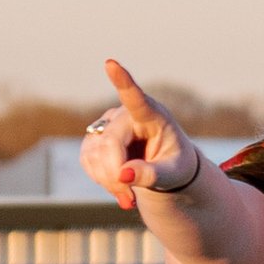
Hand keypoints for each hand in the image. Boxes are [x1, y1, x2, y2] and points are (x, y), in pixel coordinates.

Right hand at [80, 58, 203, 211]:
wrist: (167, 168)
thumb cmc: (176, 165)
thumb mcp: (174, 174)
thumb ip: (153, 174)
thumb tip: (123, 175)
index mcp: (152, 115)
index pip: (135, 96)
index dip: (122, 81)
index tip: (110, 63)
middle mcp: (126, 114)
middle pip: (110, 144)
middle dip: (116, 176)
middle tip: (130, 200)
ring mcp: (108, 124)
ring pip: (94, 154)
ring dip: (108, 181)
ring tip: (129, 196)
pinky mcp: (95, 138)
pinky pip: (87, 161)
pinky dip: (100, 179)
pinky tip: (116, 185)